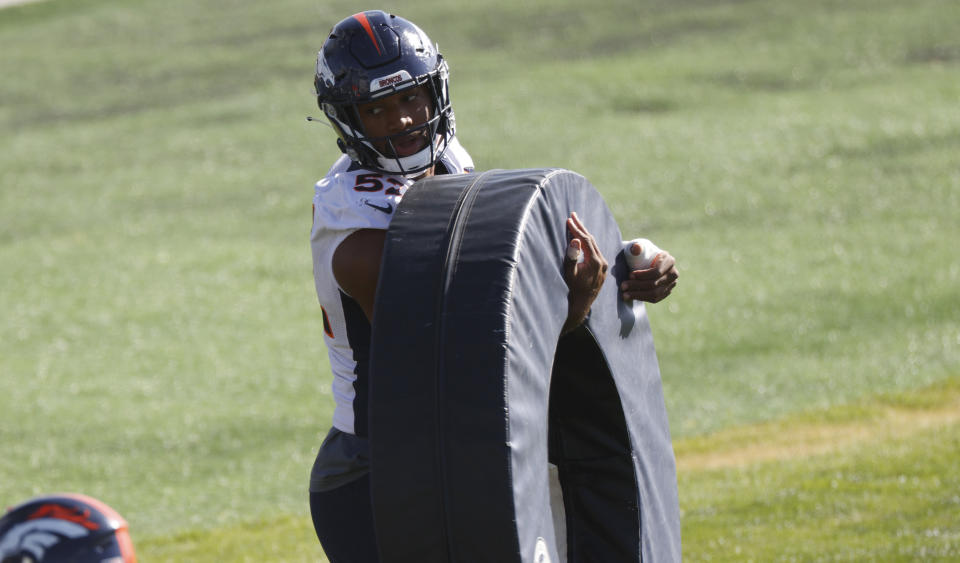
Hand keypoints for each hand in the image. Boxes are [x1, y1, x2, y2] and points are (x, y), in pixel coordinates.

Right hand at [562, 212, 607, 332]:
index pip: (586, 240)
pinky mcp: (602, 269)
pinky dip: (588, 243)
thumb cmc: (572, 290)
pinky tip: (583, 240)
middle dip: (581, 227)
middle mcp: (602, 262)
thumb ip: (572, 256)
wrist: (581, 305)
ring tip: (577, 224)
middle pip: (592, 240)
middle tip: (573, 215)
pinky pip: (595, 251)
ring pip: (594, 245)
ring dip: (585, 234)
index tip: (568, 219)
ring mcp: (603, 266)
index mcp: (595, 262)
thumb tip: (575, 240)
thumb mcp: (569, 273)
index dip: (576, 229)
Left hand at [620, 245, 677, 302]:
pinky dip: (641, 298)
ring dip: (638, 295)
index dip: (643, 275)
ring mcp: (671, 284)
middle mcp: (673, 274)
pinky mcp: (666, 293)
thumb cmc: (641, 254)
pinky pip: (654, 299)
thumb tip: (636, 248)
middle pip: (655, 284)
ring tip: (624, 294)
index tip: (629, 275)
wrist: (644, 262)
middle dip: (637, 285)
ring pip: (655, 293)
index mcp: (669, 260)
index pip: (657, 271)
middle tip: (623, 286)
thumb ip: (636, 247)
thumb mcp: (638, 247)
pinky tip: (630, 296)